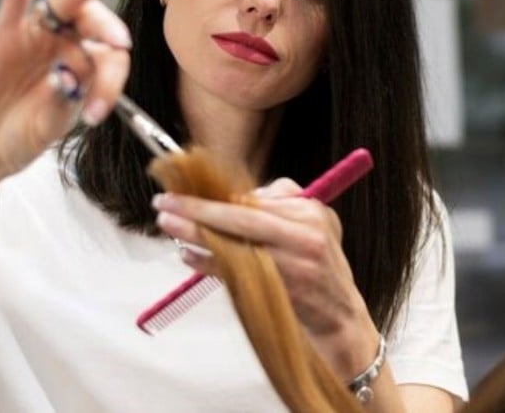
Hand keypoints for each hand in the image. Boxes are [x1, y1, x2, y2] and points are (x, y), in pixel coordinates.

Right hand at [0, 0, 130, 198]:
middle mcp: (67, 46)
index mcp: (88, 68)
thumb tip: (66, 73)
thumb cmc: (24, 135)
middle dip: (110, 32)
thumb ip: (63, 99)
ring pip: (64, 5)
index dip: (112, 81)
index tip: (97, 110)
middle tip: (117, 44)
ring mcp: (37, 36)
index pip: (111, 60)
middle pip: (95, 25)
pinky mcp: (5, 33)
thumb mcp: (53, 124)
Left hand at [154, 179, 381, 377]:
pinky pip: (236, 273)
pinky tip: (189, 255)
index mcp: (311, 212)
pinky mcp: (281, 290)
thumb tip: (237, 192)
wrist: (339, 316)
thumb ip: (282, 203)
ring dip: (197, 235)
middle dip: (200, 209)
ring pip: (235, 245)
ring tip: (170, 225)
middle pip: (243, 218)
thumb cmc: (318, 265)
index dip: (217, 195)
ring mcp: (293, 265)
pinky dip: (209, 263)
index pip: (257, 199)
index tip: (185, 189)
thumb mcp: (315, 225)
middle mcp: (305, 235)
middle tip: (165, 203)